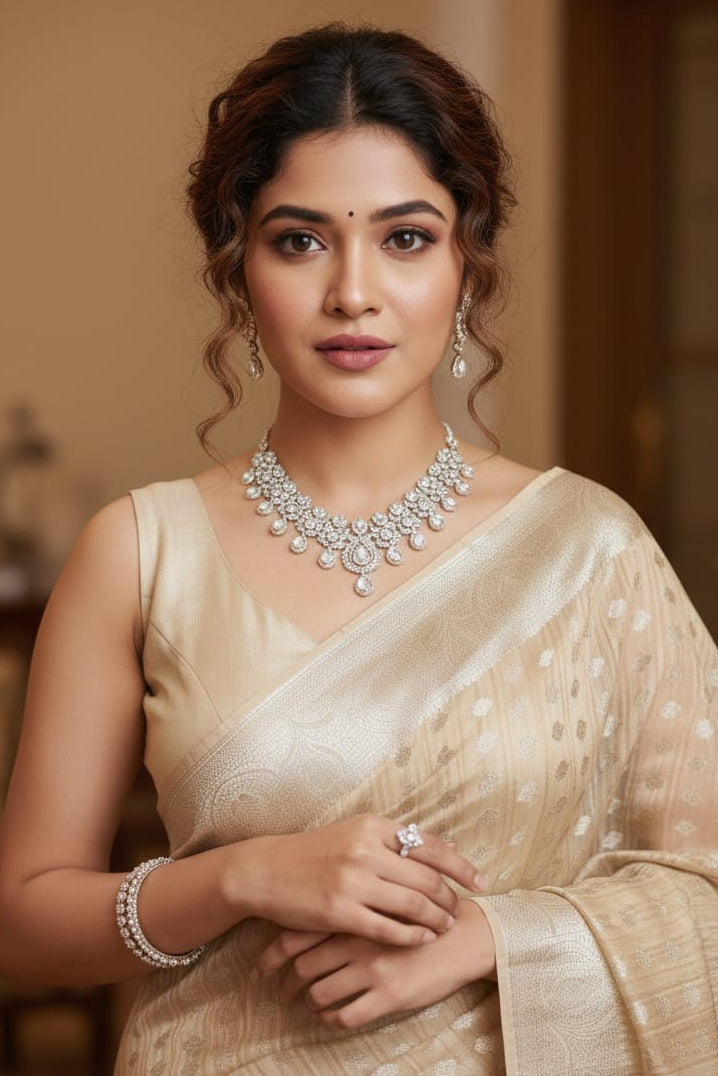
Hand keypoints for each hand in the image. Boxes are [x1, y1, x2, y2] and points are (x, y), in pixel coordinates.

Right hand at [234, 815, 484, 946]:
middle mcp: (366, 849)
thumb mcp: (351, 833)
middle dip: (450, 897)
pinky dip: (412, 936)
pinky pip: (388, 928)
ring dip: (436, 919)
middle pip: (427, 877)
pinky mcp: (340, 911)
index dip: (461, 866)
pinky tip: (422, 939)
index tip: (480, 881)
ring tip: (446, 926)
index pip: (430, 845)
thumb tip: (433, 851)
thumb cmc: (313, 853)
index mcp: (372, 826)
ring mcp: (353, 881)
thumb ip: (388, 841)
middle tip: (460, 909)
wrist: (267, 870)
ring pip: (412, 904)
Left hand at [254, 900, 496, 1029]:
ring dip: (307, 1003)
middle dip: (283, 983)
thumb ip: (351, 903)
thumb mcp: (383, 898)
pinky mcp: (389, 994)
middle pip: (301, 966)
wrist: (463, 935)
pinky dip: (331, 1020)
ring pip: (320, 992)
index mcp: (352, 911)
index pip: (296, 934)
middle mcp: (356, 938)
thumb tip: (313, 914)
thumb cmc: (423, 913)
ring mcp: (372, 967)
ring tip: (304, 1006)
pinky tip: (330, 1018)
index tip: (260, 968)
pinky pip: (346, 1016)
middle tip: (276, 992)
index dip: (272, 955)